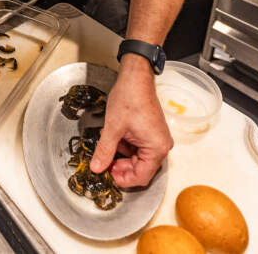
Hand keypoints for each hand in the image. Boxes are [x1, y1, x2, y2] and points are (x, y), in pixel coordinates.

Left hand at [90, 54, 172, 186]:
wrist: (135, 78)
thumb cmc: (130, 98)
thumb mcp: (113, 128)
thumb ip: (104, 151)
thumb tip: (97, 168)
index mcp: (157, 148)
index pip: (141, 177)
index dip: (123, 179)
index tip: (108, 176)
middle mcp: (161, 145)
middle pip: (140, 168)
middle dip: (120, 166)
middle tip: (104, 162)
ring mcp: (157, 139)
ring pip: (137, 158)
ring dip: (121, 154)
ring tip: (107, 142)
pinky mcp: (152, 132)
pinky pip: (138, 147)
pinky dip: (125, 145)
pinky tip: (114, 136)